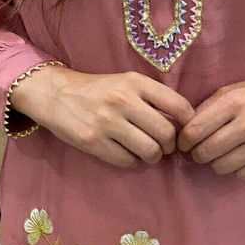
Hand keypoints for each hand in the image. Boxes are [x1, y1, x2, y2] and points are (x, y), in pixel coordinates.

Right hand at [10, 66, 195, 168]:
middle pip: (166, 134)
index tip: (184, 131)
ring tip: (146, 151)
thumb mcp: (127, 82)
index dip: (188, 124)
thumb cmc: (98, 90)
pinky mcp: (93, 142)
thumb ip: (153, 98)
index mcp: (135, 82)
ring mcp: (107, 122)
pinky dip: (132, 161)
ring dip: (153, 156)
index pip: (178, 106)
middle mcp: (123, 100)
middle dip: (170, 146)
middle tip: (163, 146)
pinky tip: (126, 152)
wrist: (56, 94)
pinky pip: (128, 161)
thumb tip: (182, 126)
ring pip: (149, 151)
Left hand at [177, 71, 244, 181]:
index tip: (185, 142)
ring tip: (223, 151)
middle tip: (201, 149)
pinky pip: (242, 175)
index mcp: (235, 102)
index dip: (183, 141)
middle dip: (197, 153)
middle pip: (205, 152)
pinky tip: (242, 156)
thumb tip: (182, 132)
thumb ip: (207, 109)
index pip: (194, 131)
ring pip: (221, 167)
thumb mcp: (232, 90)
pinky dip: (237, 168)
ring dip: (216, 162)